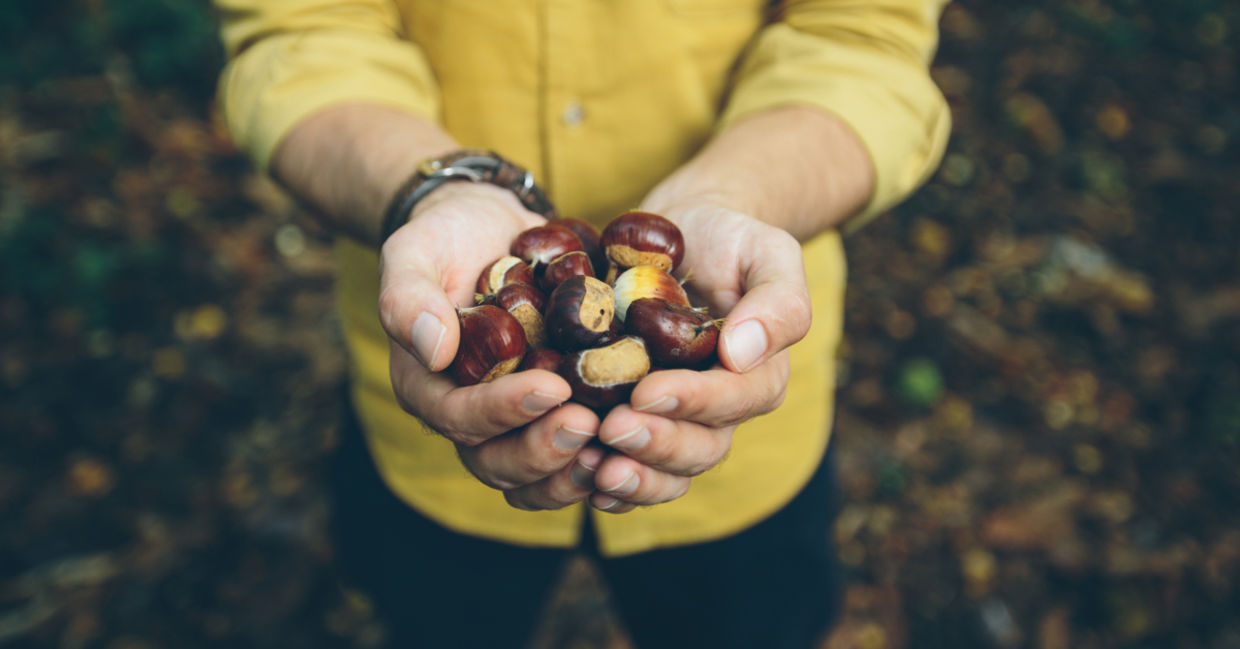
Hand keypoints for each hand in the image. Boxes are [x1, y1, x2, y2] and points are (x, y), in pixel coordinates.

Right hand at [378, 182, 598, 509]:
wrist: (491, 229)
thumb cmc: (445, 237)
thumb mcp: (414, 252)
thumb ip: (407, 298)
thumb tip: (433, 350)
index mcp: (429, 388)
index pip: (458, 418)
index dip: (501, 410)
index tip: (550, 387)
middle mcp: (471, 416)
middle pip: (498, 462)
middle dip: (543, 449)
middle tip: (588, 423)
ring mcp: (517, 421)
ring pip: (538, 474)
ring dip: (575, 470)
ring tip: (617, 444)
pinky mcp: (558, 412)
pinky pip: (576, 454)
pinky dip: (606, 455)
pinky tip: (644, 437)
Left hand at [585, 203, 811, 512]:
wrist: (683, 238)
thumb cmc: (730, 240)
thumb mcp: (767, 251)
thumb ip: (777, 302)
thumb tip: (743, 353)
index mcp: (758, 375)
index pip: (734, 399)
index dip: (691, 401)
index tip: (646, 393)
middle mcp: (720, 411)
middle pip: (700, 448)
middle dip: (656, 445)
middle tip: (610, 429)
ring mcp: (676, 421)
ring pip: (666, 470)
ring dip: (631, 476)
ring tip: (590, 466)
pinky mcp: (637, 420)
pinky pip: (630, 467)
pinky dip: (608, 482)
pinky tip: (578, 476)